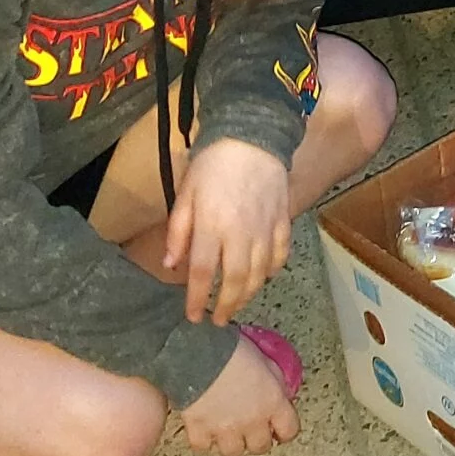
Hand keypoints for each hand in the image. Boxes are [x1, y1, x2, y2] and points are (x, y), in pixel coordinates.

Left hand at [164, 137, 290, 324]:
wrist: (254, 135)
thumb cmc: (212, 163)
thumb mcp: (185, 193)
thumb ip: (178, 231)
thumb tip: (170, 265)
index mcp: (212, 226)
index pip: (202, 273)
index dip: (197, 299)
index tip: (193, 316)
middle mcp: (241, 233)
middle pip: (236, 280)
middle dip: (227, 305)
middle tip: (219, 320)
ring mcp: (266, 229)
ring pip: (260, 273)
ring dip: (249, 294)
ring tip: (238, 304)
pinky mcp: (284, 221)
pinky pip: (281, 254)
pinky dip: (273, 271)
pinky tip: (264, 277)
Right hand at [179, 337, 299, 455]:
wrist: (199, 351)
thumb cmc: (232, 349)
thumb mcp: (266, 361)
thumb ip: (275, 381)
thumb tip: (278, 391)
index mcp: (273, 402)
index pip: (289, 431)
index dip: (284, 432)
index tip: (278, 431)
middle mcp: (252, 420)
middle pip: (261, 447)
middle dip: (257, 440)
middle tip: (252, 432)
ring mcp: (225, 428)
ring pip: (233, 452)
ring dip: (232, 444)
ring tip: (228, 433)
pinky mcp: (200, 430)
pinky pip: (203, 446)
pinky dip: (204, 440)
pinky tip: (205, 429)